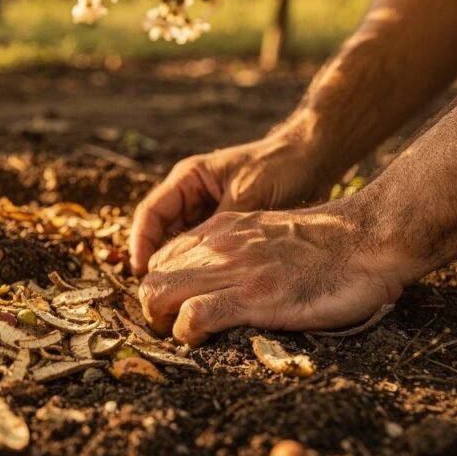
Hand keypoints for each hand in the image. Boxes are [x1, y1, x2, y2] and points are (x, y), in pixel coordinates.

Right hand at [129, 132, 331, 275]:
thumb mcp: (247, 194)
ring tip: (176, 297)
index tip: (142, 272)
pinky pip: (206, 253)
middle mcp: (192, 196)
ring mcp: (209, 212)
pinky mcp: (228, 228)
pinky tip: (204, 291)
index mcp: (188, 179)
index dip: (141, 243)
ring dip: (179, 270)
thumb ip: (221, 224)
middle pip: (161, 233)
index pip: (150, 213)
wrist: (315, 158)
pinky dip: (202, 271)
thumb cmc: (280, 166)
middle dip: (157, 264)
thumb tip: (201, 263)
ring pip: (182, 247)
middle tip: (156, 294)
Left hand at [136, 207, 405, 345]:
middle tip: (175, 329)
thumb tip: (224, 276)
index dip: (162, 285)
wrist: (368, 238)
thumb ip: (240, 247)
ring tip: (187, 337)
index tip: (175, 307)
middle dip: (153, 310)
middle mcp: (217, 246)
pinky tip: (205, 341)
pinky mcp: (252, 297)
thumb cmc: (329, 244)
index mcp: (222, 229)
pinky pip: (192, 317)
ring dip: (163, 323)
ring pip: (159, 294)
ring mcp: (232, 271)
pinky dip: (188, 334)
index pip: (163, 256)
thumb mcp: (269, 232)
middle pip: (152, 279)